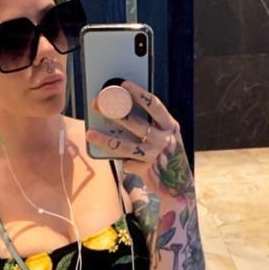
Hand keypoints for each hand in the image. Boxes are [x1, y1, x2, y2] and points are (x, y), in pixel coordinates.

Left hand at [86, 79, 179, 195]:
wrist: (179, 185)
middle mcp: (164, 139)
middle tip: (97, 104)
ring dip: (106, 139)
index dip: (139, 94)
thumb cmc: (168, 156)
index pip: (154, 105)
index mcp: (170, 126)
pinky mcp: (147, 169)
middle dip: (114, 112)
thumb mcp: (167, 137)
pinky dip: (125, 163)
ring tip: (90, 134)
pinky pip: (128, 163)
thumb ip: (152, 127)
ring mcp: (155, 155)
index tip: (123, 84)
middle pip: (135, 123)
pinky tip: (126, 164)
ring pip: (125, 146)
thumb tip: (121, 115)